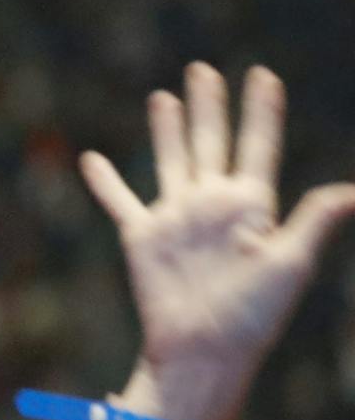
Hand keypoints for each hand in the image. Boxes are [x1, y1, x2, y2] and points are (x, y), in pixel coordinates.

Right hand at [82, 64, 354, 419]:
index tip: (263, 75)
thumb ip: (314, 221)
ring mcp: (176, 217)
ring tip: (164, 97)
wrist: (203, 349)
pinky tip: (91, 159)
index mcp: (251, 206)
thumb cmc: (252, 315)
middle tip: (204, 70)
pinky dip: (104, 181)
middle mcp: (213, 204)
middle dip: (209, 106)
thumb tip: (353, 189)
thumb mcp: (290, 264)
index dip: (261, 111)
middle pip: (210, 142)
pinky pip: (119, 201)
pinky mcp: (142, 235)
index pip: (258, 146)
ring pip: (169, 160)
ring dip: (166, 130)